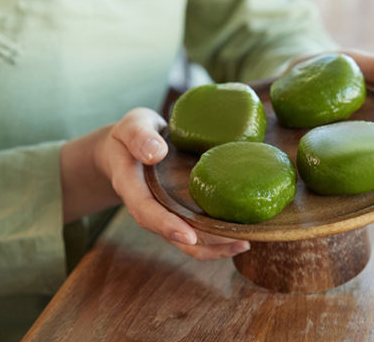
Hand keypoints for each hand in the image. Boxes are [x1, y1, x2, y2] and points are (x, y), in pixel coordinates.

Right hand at [62, 107, 249, 260]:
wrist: (129, 148)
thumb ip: (139, 136)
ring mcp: (164, 214)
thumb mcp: (132, 125)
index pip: (145, 211)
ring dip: (214, 247)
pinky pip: (196, 234)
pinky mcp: (179, 214)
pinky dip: (217, 240)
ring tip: (243, 244)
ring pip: (185, 242)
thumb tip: (156, 152)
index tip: (188, 235)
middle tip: (235, 241)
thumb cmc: (133, 134)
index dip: (166, 225)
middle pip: (171, 234)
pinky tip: (240, 239)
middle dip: (202, 242)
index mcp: (131, 186)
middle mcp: (147, 207)